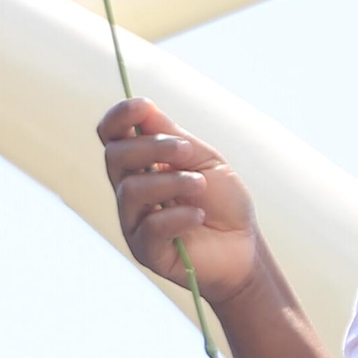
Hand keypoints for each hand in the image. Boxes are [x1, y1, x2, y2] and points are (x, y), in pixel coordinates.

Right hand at [98, 98, 264, 304]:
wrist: (244, 247)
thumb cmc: (224, 202)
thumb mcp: (203, 159)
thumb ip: (172, 136)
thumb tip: (143, 106)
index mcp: (141, 164)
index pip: (112, 136)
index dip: (119, 117)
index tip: (142, 106)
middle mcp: (130, 191)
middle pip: (115, 157)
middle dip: (152, 146)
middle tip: (187, 152)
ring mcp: (134, 222)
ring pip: (131, 190)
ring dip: (171, 182)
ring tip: (200, 187)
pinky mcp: (145, 251)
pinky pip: (149, 227)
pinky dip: (178, 216)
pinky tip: (199, 216)